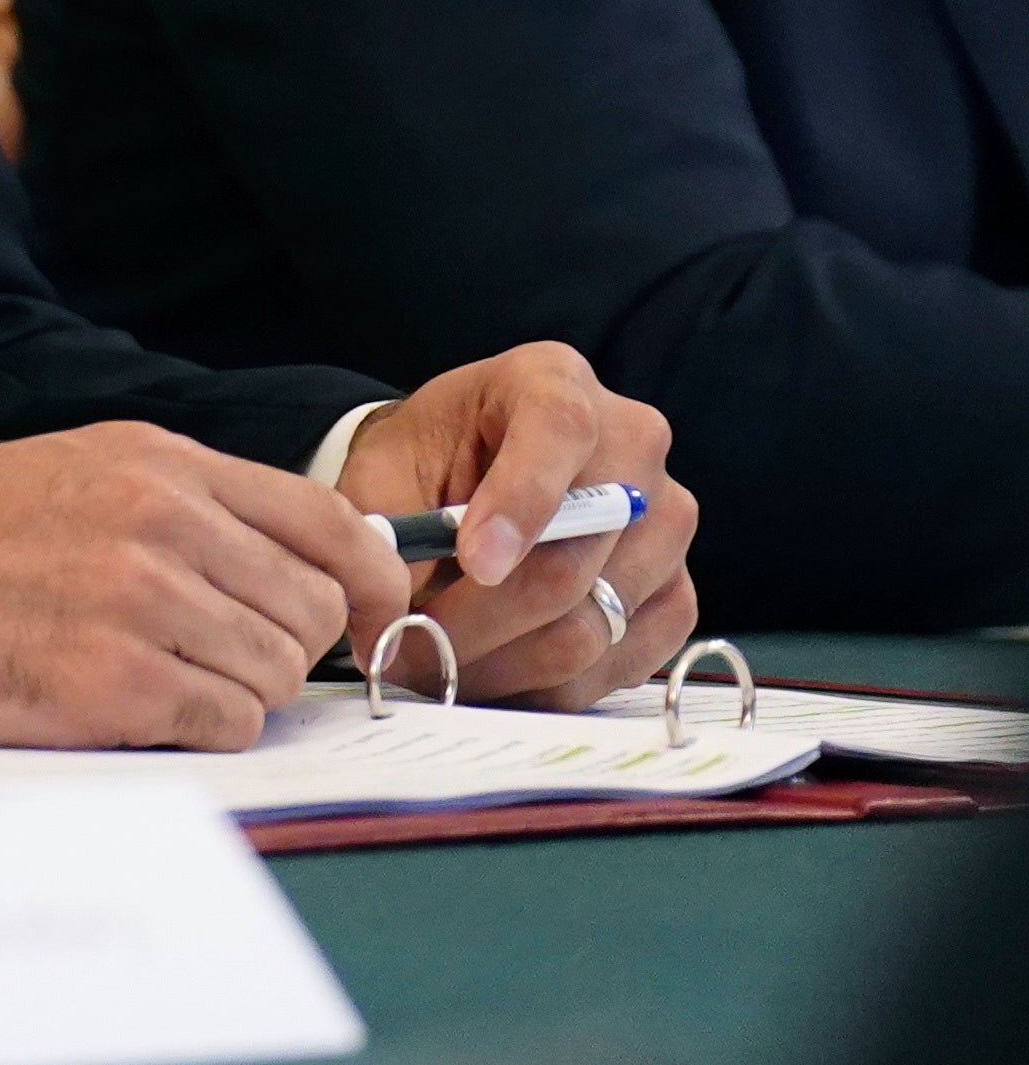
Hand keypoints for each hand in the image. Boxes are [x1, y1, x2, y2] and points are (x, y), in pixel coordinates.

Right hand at [0, 425, 413, 750]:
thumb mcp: (60, 477)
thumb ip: (173, 507)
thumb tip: (289, 572)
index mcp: (150, 460)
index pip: (326, 522)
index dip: (368, 583)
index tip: (366, 622)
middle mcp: (157, 517)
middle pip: (311, 611)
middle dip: (278, 652)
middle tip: (205, 666)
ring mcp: (137, 597)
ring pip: (274, 676)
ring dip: (227, 696)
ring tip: (139, 684)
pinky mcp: (110, 680)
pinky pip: (224, 725)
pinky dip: (190, 732)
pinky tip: (117, 710)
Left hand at [330, 347, 691, 708]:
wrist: (469, 476)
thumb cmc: (426, 461)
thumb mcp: (387, 468)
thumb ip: (390, 525)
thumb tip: (398, 612)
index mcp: (552, 381)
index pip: (559, 431)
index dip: (518, 505)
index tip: (473, 565)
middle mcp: (632, 443)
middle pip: (572, 555)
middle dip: (481, 618)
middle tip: (412, 649)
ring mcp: (668, 521)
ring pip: (593, 622)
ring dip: (504, 661)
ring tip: (438, 663)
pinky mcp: (677, 591)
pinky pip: (621, 661)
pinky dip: (548, 683)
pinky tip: (494, 669)